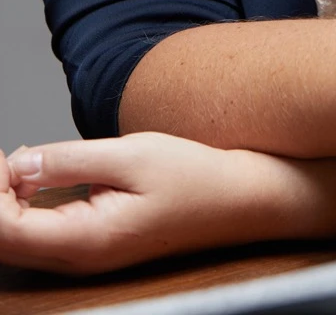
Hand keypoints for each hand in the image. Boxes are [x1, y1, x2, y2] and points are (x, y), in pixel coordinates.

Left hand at [0, 132, 269, 274]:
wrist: (238, 200)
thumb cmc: (194, 177)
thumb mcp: (131, 154)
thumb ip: (69, 161)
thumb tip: (19, 163)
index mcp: (85, 240)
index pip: (4, 229)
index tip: (0, 153)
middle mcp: (80, 257)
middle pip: (4, 241)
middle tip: (7, 154)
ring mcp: (86, 255)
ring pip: (19, 239)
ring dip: (7, 200)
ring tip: (18, 159)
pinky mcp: (94, 244)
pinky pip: (41, 232)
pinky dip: (25, 204)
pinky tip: (35, 173)